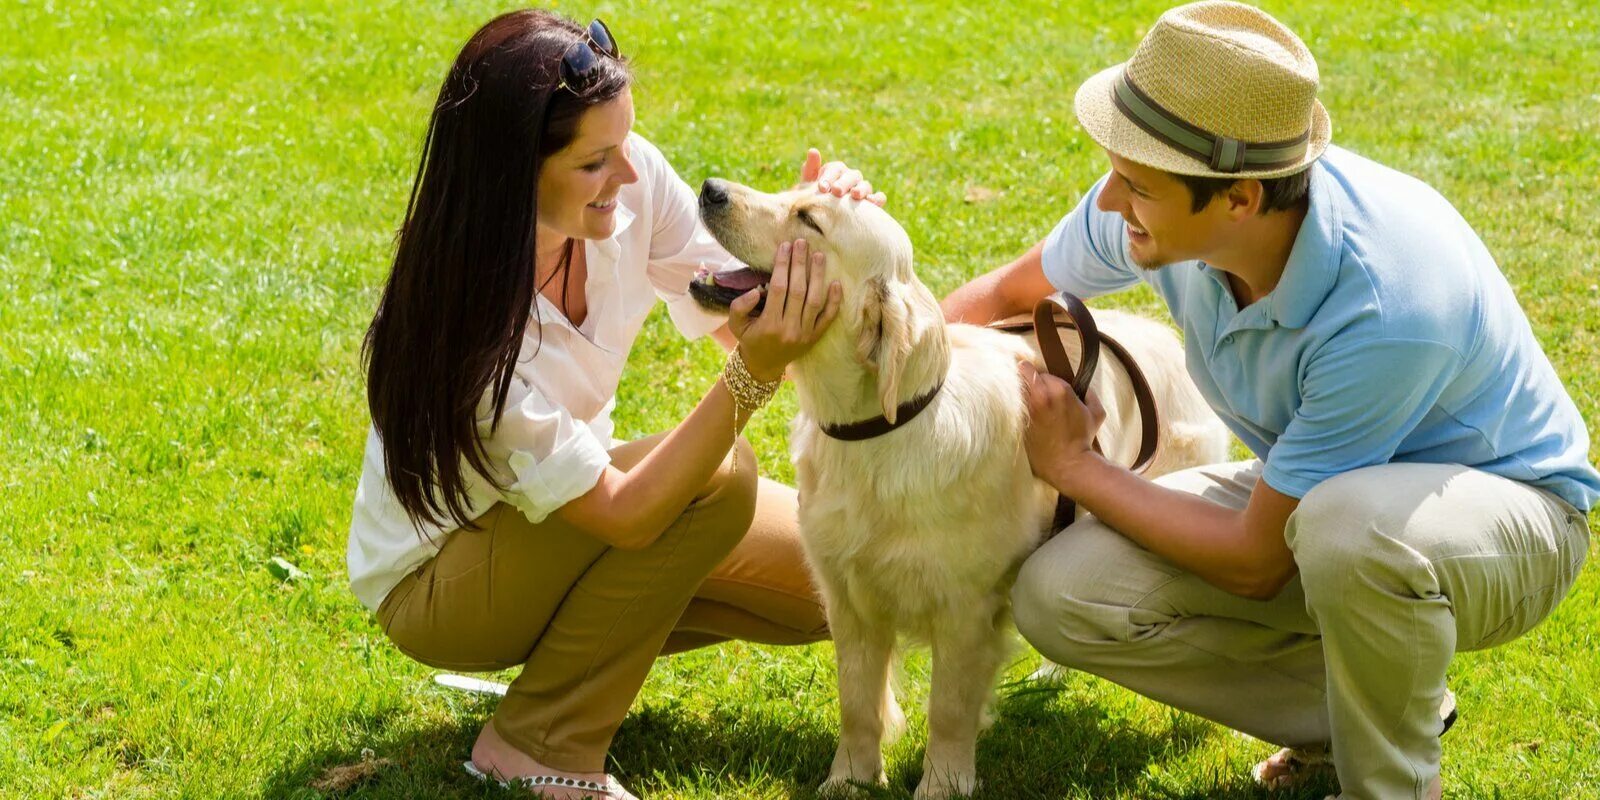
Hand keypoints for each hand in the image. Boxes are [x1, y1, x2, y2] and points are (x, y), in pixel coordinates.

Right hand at [728, 238, 841, 381]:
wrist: (763, 365)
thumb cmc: (749, 339)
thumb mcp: (735, 325)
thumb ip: (740, 307)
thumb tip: (756, 290)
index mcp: (769, 324)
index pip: (779, 288)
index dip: (782, 266)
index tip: (785, 246)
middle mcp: (789, 329)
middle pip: (798, 291)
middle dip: (800, 264)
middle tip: (802, 243)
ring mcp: (805, 334)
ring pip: (815, 301)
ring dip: (818, 276)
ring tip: (819, 256)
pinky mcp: (815, 337)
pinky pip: (828, 318)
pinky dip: (834, 301)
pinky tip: (836, 283)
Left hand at [802, 148, 887, 206]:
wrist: (822, 218)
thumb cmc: (815, 200)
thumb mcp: (808, 187)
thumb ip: (810, 170)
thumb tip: (813, 150)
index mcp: (836, 172)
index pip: (835, 168)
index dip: (829, 176)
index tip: (821, 187)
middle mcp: (851, 178)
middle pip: (851, 175)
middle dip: (844, 183)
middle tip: (836, 191)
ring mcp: (862, 189)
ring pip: (866, 185)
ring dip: (861, 189)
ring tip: (855, 195)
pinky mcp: (872, 202)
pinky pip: (879, 197)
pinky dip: (877, 198)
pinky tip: (870, 202)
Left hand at [1018, 361, 1104, 486]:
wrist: (1068, 463)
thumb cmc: (1083, 439)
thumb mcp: (1097, 413)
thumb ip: (1090, 393)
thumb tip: (1081, 386)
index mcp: (1060, 390)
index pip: (1041, 371)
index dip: (1040, 377)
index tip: (1040, 383)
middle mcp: (1041, 396)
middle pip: (1024, 374)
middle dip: (1026, 380)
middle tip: (1027, 387)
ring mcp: (1027, 408)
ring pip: (1014, 387)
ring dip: (1016, 390)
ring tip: (1016, 395)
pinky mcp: (1018, 421)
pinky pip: (1009, 405)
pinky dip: (1010, 404)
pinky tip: (1011, 408)